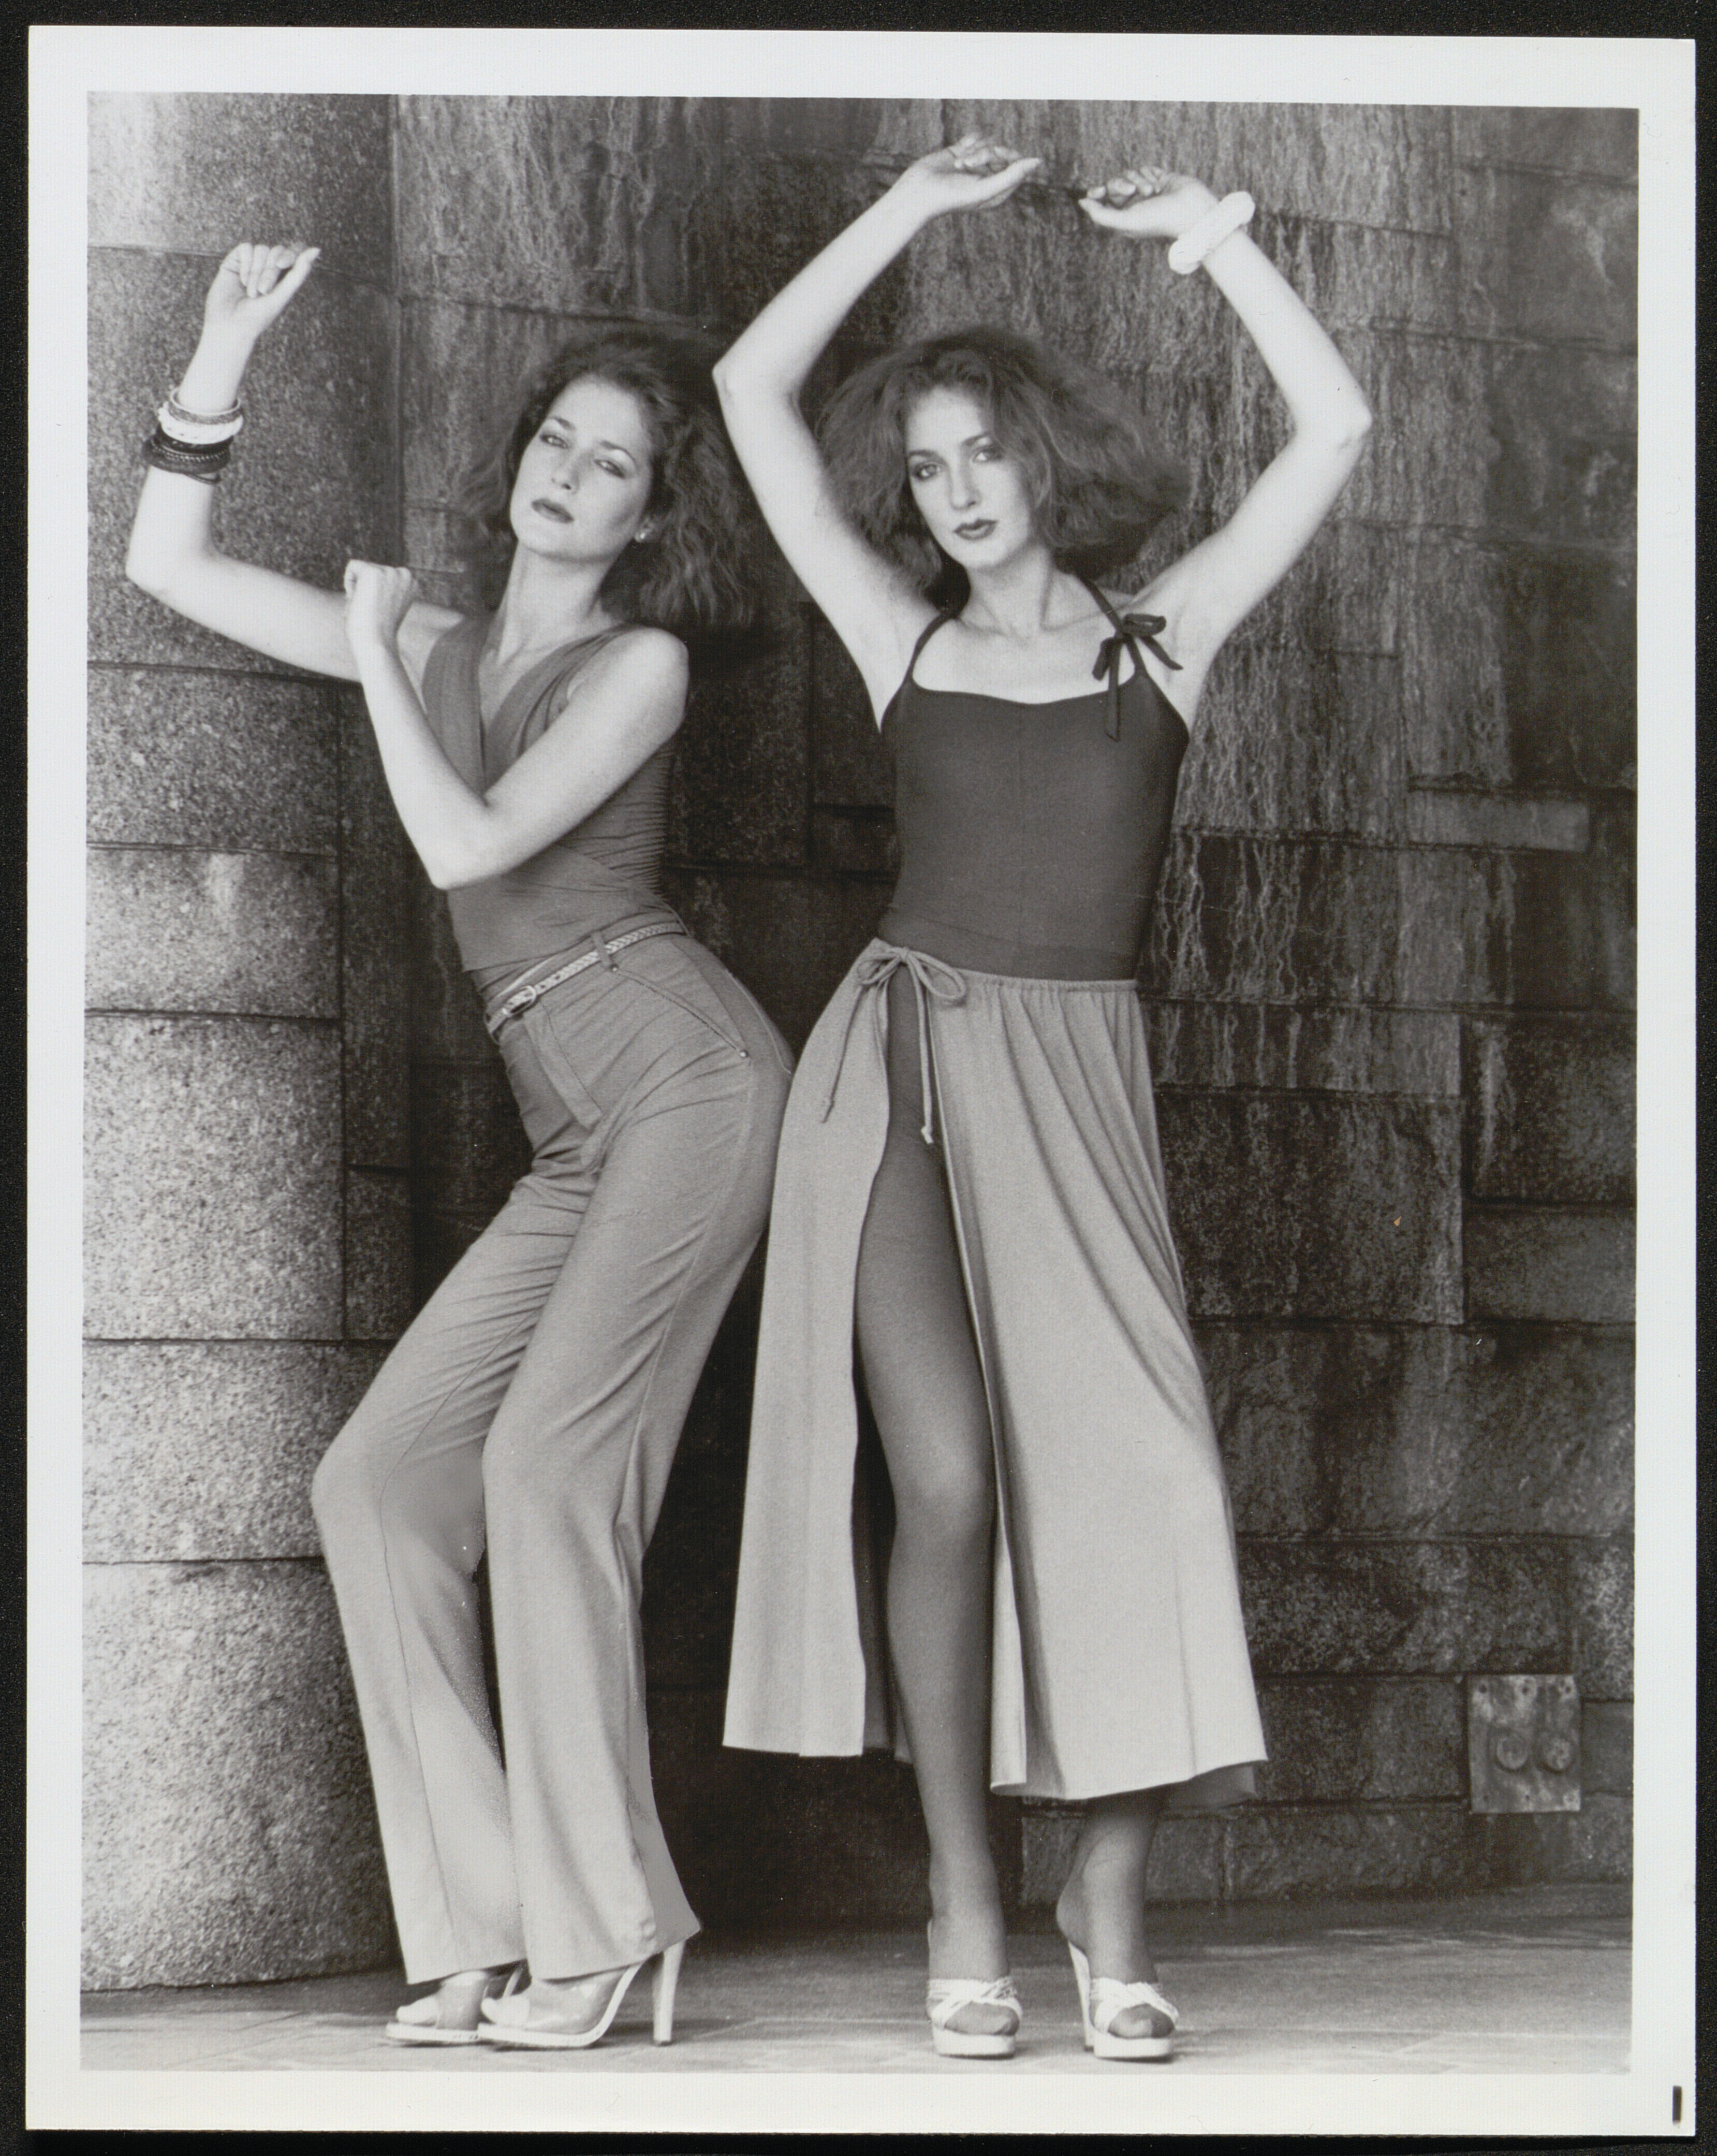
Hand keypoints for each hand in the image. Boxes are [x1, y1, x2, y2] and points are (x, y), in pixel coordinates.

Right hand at [201, 242, 320, 347]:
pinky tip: (242, 281)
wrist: (230, 325)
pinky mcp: (236, 260)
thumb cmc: (258, 316)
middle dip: (270, 271)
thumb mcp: (282, 295)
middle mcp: (269, 267)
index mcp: (284, 277)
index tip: (282, 265)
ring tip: (251, 293)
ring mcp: (252, 262)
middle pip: (277, 251)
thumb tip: (317, 249)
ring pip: (261, 249)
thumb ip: (299, 273)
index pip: (294, 252)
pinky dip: (246, 265)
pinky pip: (246, 248)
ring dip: (257, 272)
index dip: (291, 253)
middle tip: (263, 292)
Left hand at [343, 560, 417, 653]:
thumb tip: (372, 583)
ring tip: (367, 607)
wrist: (377, 642)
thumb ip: (386, 589)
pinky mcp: (373, 573)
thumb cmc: (379, 631)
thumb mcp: (388, 605)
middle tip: (372, 611)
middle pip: (372, 569)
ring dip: (359, 589)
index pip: (383, 575)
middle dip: (366, 589)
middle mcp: (404, 574)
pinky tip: (359, 600)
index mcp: (411, 582)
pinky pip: (352, 567)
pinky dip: (349, 583)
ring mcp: (389, 572)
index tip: (381, 610)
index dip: (375, 593)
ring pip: (362, 569)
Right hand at [892, 133, 1042, 219]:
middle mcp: (989, 177)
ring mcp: (976, 164)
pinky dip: (968, 142)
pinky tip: (956, 154)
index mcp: (998, 190)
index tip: (991, 159)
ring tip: (957, 166)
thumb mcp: (984, 189)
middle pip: (1002, 150)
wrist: (919, 193)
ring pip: (987, 142)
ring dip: (972, 150)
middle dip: (986, 152)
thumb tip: (1038, 161)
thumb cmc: (950, 197)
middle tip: (967, 164)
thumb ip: (1012, 176)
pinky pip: (975, 136)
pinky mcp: (962, 152)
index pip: (1016, 164)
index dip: (1006, 156)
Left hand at [1078, 168, 1218, 241]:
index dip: (1098, 193)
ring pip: (1130, 174)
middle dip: (1121, 184)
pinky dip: (1150, 174)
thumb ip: (1101, 215)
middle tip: (1132, 190)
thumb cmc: (1159, 220)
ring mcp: (1145, 191)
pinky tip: (1160, 185)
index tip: (1098, 191)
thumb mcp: (1126, 222)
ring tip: (1152, 191)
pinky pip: (1144, 168)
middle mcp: (1132, 205)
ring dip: (1139, 180)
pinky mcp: (1157, 178)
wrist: (1190, 209)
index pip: (1103, 201)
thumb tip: (1083, 203)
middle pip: (1114, 184)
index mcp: (1123, 218)